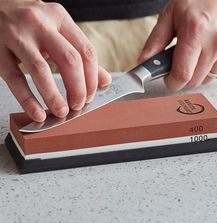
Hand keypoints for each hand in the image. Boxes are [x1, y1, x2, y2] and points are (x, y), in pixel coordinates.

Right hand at [0, 0, 110, 121]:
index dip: (92, 79)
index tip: (90, 96)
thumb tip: (105, 80)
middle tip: (78, 106)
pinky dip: (28, 99)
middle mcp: (40, 23)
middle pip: (69, 60)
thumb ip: (81, 55)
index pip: (86, 52)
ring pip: (41, 70)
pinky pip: (15, 78)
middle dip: (78, 89)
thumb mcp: (58, 31)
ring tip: (62, 112)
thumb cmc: (30, 24)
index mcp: (60, 18)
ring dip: (54, 97)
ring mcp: (17, 34)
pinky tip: (38, 113)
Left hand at [139, 0, 216, 90]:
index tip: (168, 78)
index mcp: (195, 32)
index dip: (171, 82)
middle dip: (182, 77)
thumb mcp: (169, 16)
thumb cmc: (196, 2)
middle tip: (180, 62)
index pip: (182, 75)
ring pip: (206, 80)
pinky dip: (209, 70)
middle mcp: (216, 42)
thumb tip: (143, 63)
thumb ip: (155, 42)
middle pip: (193, 82)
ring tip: (195, 54)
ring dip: (196, 73)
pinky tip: (207, 54)